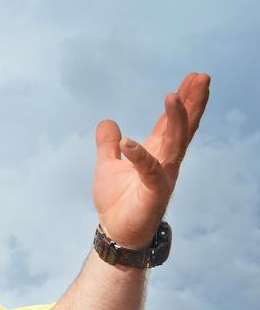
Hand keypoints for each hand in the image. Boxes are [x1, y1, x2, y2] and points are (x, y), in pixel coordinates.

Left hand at [93, 72, 210, 247]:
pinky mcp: (152, 192)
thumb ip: (108, 144)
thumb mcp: (108, 165)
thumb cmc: (118, 201)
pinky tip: (128, 141)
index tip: (194, 77)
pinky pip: (148, 170)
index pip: (173, 122)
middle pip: (184, 127)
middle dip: (193, 102)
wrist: (116, 231)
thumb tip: (107, 122)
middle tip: (202, 77)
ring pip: (174, 143)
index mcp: (157, 153)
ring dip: (176, 120)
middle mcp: (166, 161)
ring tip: (173, 96)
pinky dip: (138, 155)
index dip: (183, 100)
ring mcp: (162, 176)